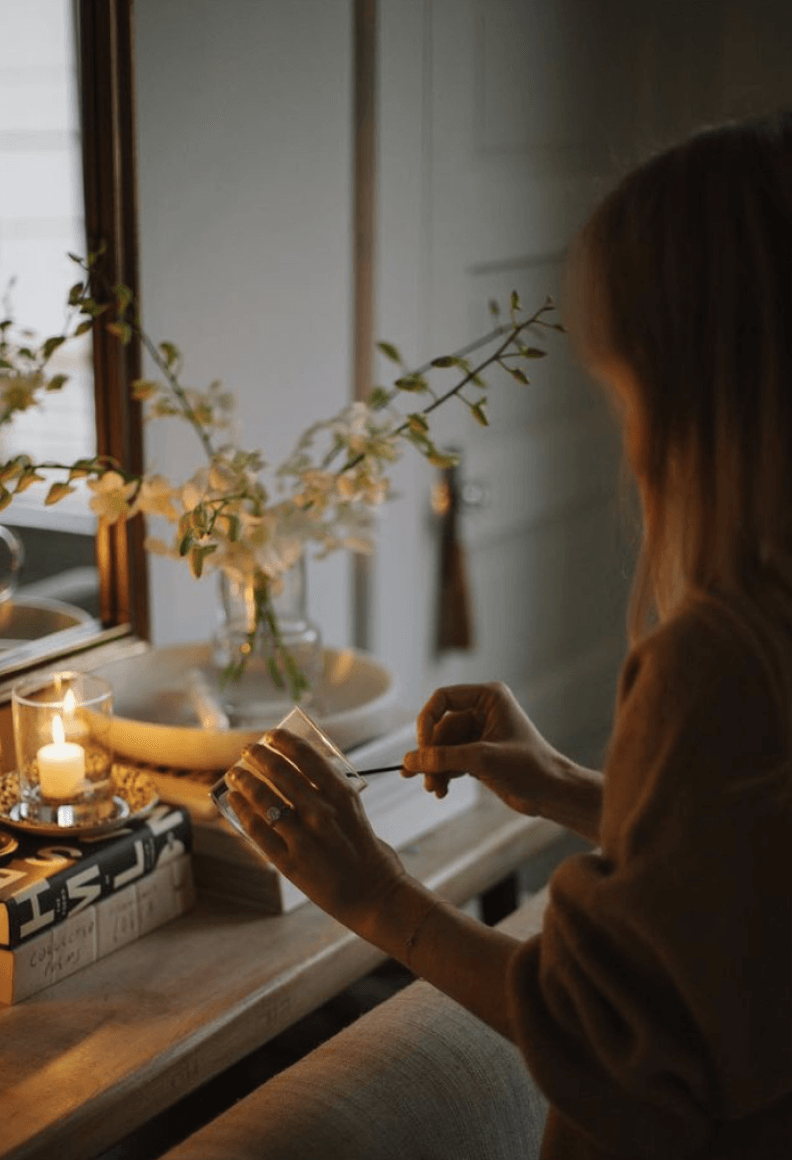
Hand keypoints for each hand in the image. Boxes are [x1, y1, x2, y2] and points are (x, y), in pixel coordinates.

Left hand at [225, 728, 407, 927]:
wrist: (371, 891)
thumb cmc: (360, 845)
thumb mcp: (352, 808)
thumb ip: (327, 788)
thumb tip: (293, 768)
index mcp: (341, 795)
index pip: (307, 756)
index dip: (285, 742)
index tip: (272, 735)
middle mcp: (321, 813)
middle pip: (282, 773)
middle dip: (260, 756)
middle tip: (248, 750)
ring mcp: (303, 838)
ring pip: (265, 799)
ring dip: (246, 781)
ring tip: (235, 774)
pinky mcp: (289, 862)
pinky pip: (258, 830)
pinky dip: (243, 810)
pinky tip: (234, 800)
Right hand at [402, 682, 564, 815]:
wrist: (553, 793)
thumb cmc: (529, 767)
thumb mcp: (483, 760)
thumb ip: (444, 758)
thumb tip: (408, 761)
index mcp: (489, 697)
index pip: (443, 699)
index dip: (426, 721)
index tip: (422, 748)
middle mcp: (482, 711)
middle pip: (440, 727)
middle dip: (431, 754)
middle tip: (423, 777)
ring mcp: (479, 734)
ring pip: (442, 747)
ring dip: (435, 768)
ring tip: (434, 789)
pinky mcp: (478, 755)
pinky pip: (450, 760)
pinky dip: (443, 774)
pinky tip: (440, 790)